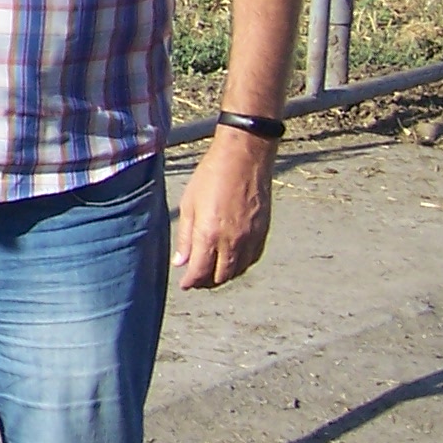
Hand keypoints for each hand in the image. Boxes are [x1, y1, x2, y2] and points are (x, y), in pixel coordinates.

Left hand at [173, 130, 274, 288]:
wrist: (244, 159)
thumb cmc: (211, 177)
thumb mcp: (189, 204)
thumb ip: (186, 237)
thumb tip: (180, 262)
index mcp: (209, 235)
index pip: (199, 272)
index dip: (191, 282)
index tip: (185, 284)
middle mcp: (232, 242)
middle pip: (220, 277)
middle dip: (206, 282)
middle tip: (197, 280)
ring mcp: (250, 239)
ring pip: (237, 272)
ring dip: (224, 276)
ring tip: (212, 272)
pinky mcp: (263, 233)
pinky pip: (252, 260)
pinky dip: (240, 266)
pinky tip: (231, 261)